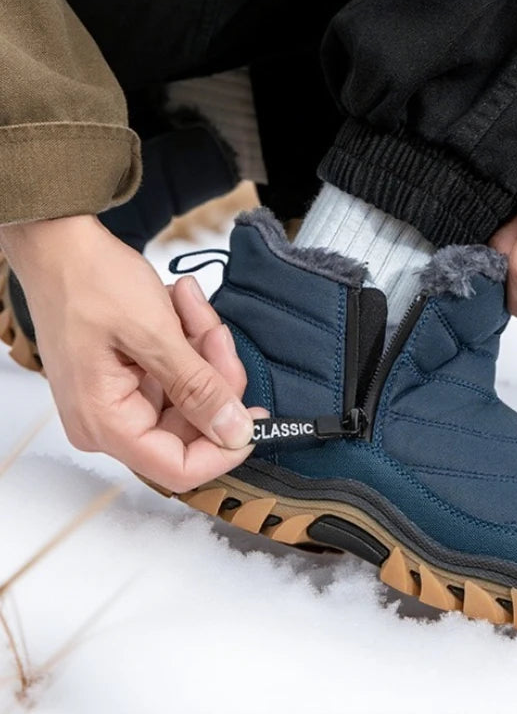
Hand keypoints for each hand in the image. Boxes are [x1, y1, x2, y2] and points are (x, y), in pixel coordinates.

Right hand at [0, 215, 266, 491]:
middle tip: (216, 334)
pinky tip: (179, 306)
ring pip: (192, 394)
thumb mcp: (155, 334)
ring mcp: (122, 399)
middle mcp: (111, 421)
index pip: (179, 468)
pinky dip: (189, 341)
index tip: (258, 415)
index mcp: (106, 423)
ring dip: (202, 349)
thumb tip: (235, 433)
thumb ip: (197, 388)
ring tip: (189, 305)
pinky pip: (179, 373)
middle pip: (193, 426)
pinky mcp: (132, 378)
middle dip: (215, 376)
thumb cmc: (89, 282)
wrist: (61, 244)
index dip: (226, 447)